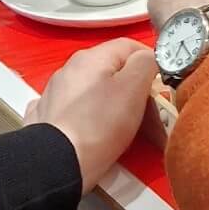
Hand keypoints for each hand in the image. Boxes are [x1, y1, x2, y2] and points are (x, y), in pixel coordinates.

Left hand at [25, 39, 158, 194]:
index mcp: (91, 57)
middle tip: (150, 117)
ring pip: (96, 93)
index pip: (130, 46)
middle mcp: (69, 70)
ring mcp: (55, 94)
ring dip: (115, 107)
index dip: (151, 63)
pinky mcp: (47, 118)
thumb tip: (148, 58)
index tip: (161, 85)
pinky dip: (92, 120)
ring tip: (127, 132)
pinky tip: (97, 134)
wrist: (56, 164)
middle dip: (135, 91)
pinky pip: (79, 112)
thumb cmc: (98, 126)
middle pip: (113, 72)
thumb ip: (145, 63)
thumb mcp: (133, 87)